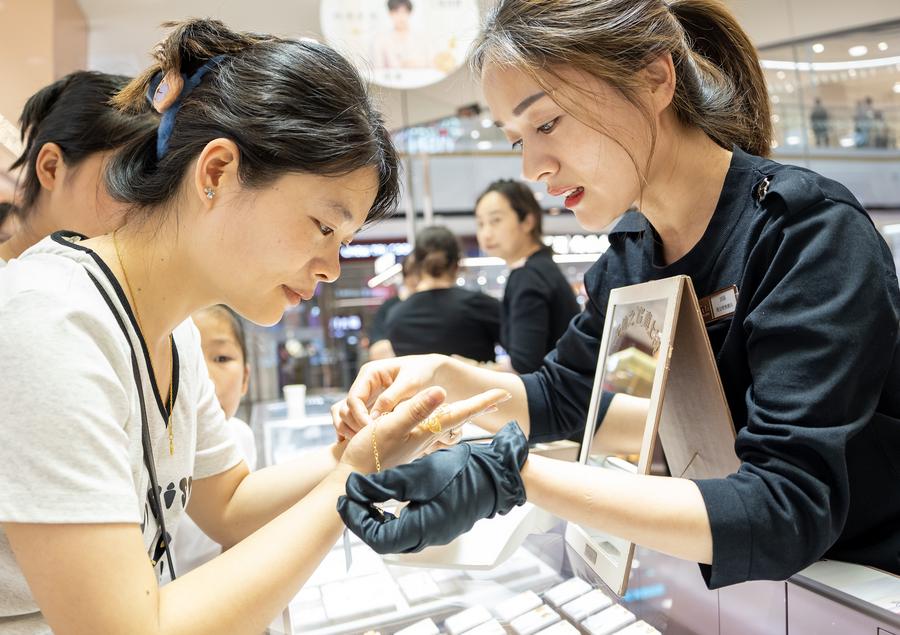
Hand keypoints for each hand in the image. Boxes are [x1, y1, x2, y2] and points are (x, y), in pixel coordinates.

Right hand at [331, 354, 445, 438]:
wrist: (434, 372)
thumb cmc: (423, 373)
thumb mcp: (410, 384)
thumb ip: (391, 398)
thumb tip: (374, 416)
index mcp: (370, 374)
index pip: (354, 398)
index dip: (359, 416)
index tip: (372, 430)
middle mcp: (364, 384)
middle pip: (347, 408)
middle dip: (356, 425)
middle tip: (369, 439)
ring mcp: (367, 396)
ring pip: (348, 415)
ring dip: (354, 429)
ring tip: (368, 441)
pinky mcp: (371, 406)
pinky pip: (357, 420)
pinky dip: (359, 430)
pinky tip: (368, 441)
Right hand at [337, 386, 510, 474]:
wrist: (352, 479)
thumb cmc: (370, 453)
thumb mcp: (392, 427)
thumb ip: (416, 410)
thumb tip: (443, 392)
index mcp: (427, 429)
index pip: (461, 412)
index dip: (482, 402)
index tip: (505, 393)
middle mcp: (426, 434)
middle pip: (459, 416)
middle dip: (479, 407)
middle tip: (500, 398)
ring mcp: (416, 439)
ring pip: (446, 421)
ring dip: (463, 412)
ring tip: (478, 405)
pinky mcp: (404, 440)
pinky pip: (429, 426)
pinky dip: (440, 418)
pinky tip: (439, 417)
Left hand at [337, 421, 528, 553]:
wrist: (494, 474)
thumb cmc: (460, 473)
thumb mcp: (417, 475)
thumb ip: (383, 485)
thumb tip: (355, 489)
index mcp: (420, 530)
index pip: (376, 538)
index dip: (356, 520)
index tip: (346, 500)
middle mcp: (426, 539)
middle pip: (384, 539)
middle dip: (364, 519)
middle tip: (353, 497)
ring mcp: (434, 534)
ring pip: (395, 534)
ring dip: (377, 516)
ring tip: (368, 495)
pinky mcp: (439, 525)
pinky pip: (408, 527)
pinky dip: (393, 515)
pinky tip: (390, 497)